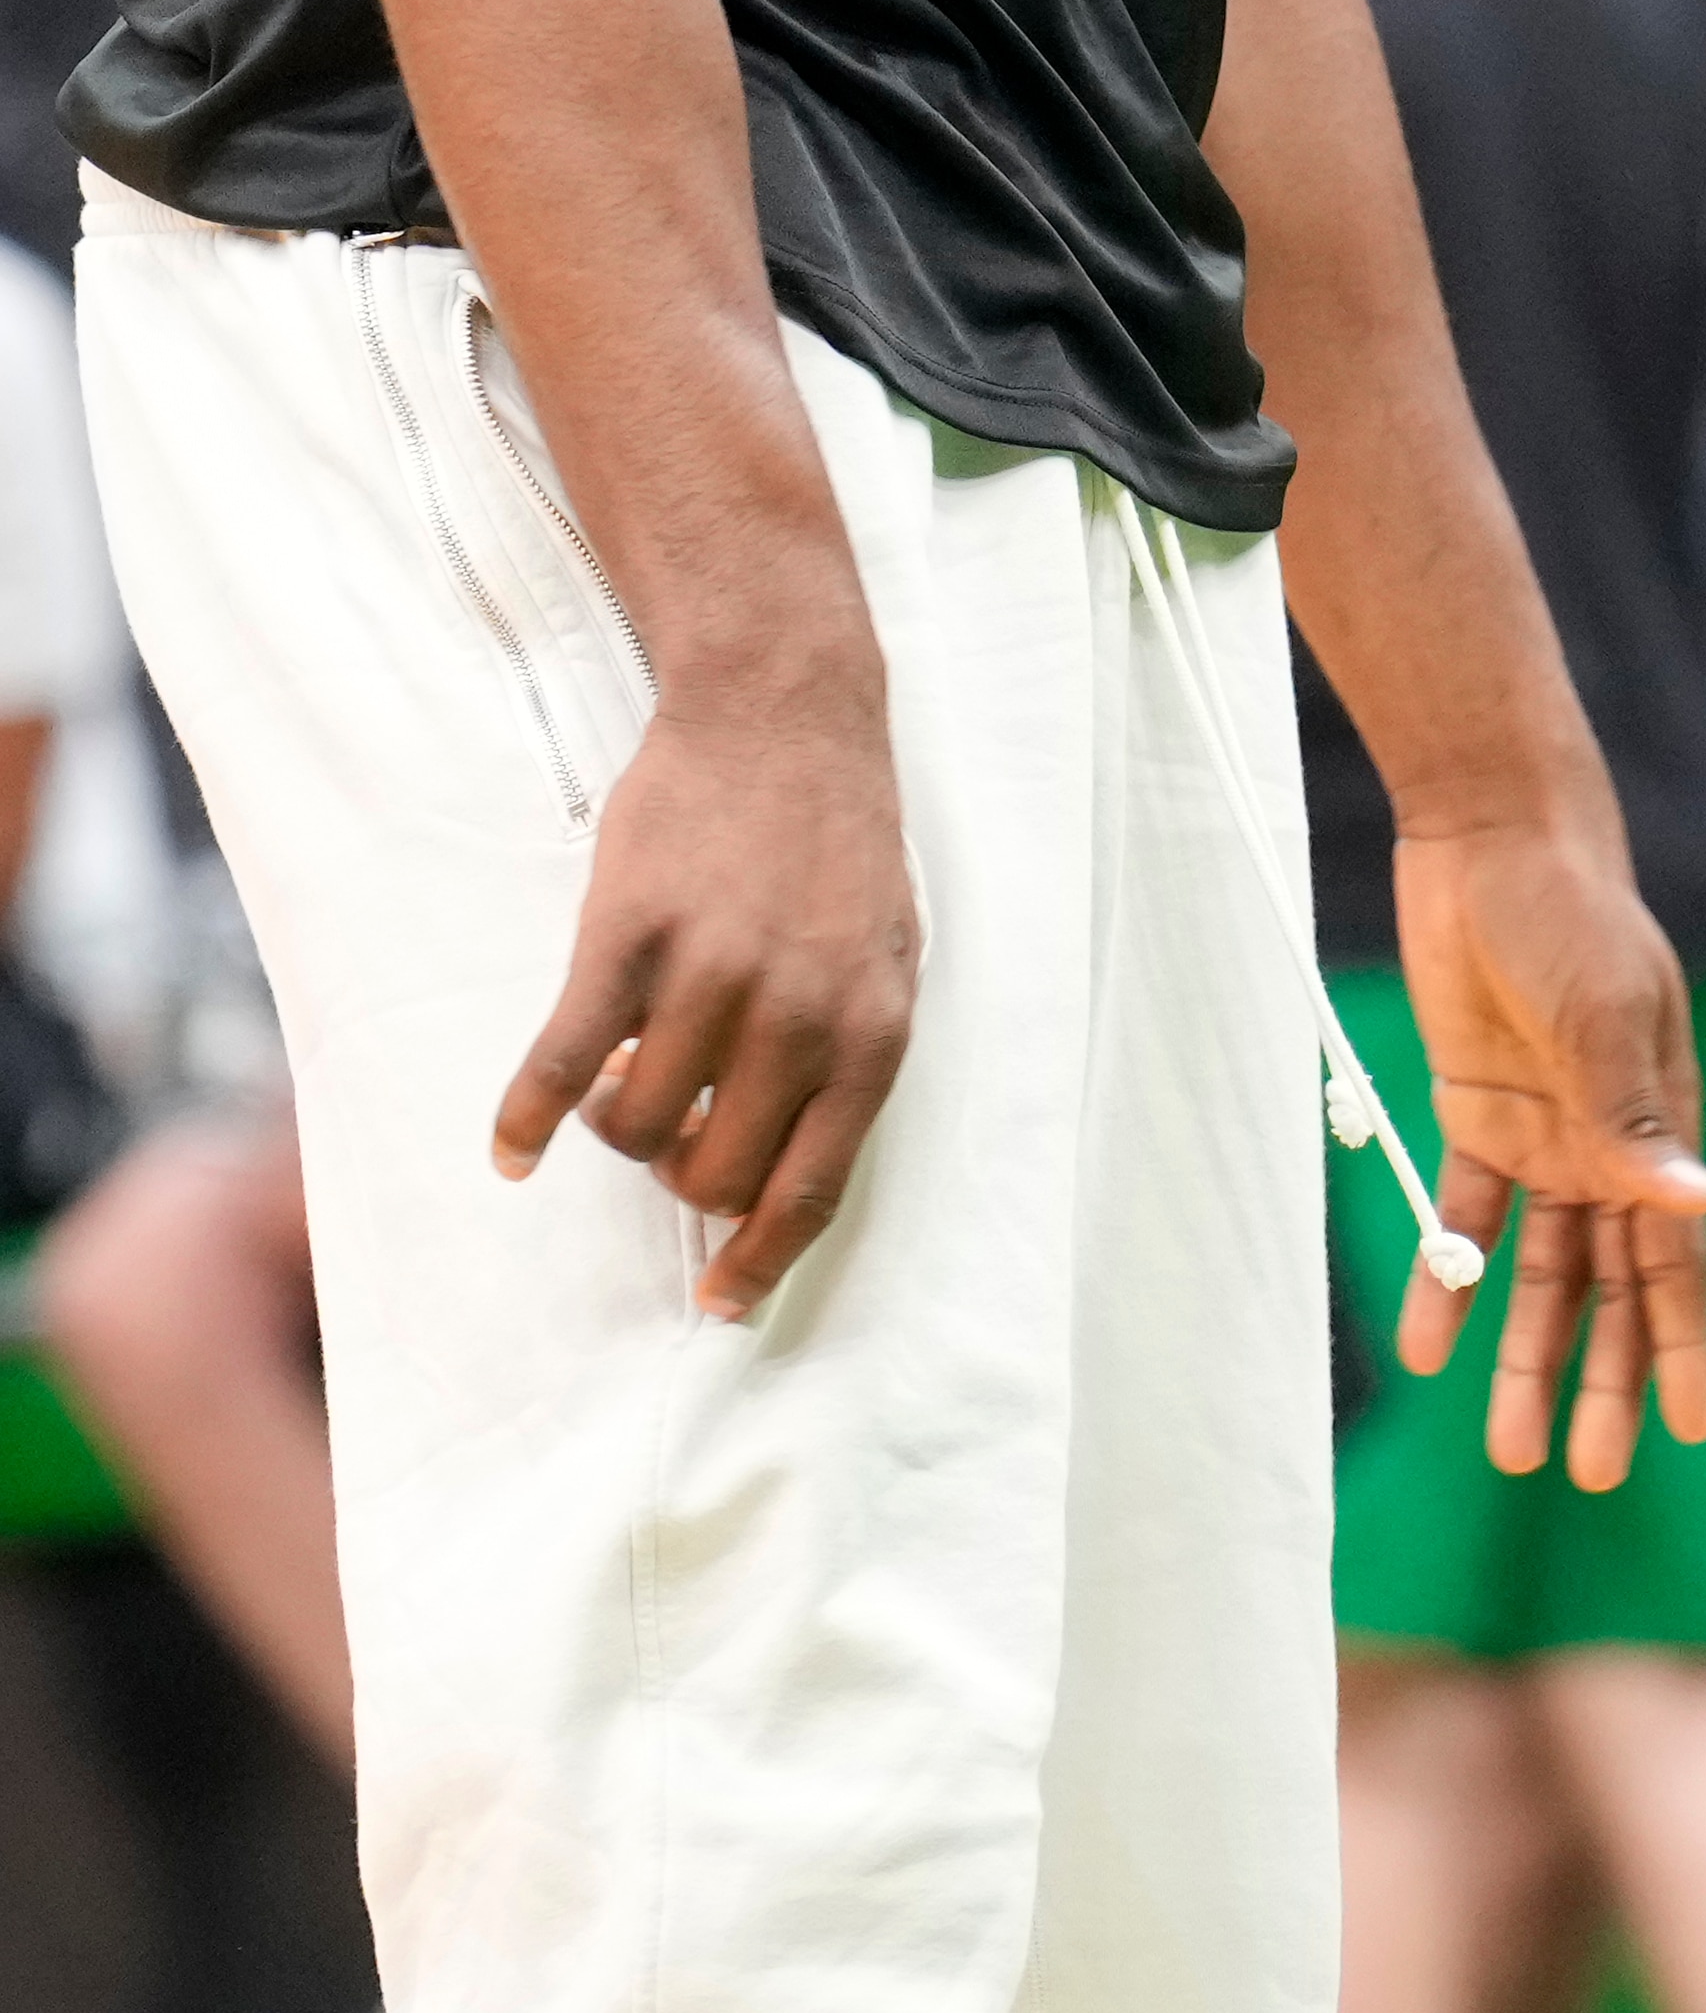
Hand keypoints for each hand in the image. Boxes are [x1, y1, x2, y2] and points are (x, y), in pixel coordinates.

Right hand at [492, 657, 917, 1324]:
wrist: (783, 710)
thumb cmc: (836, 842)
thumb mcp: (885, 955)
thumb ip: (846, 1058)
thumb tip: (783, 1171)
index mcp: (870, 1031)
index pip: (811, 1189)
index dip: (758, 1260)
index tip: (720, 1302)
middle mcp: (797, 1016)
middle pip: (714, 1174)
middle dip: (683, 1176)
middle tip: (673, 1130)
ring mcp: (711, 975)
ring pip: (639, 1127)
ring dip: (621, 1128)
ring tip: (625, 1077)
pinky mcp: (630, 937)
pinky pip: (563, 1064)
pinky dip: (529, 1120)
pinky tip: (513, 1151)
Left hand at [1388, 815, 1705, 1485]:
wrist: (1491, 840)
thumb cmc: (1567, 915)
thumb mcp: (1601, 1013)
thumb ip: (1634, 1116)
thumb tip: (1699, 1202)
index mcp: (1660, 1125)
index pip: (1676, 1257)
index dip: (1685, 1344)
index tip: (1697, 1429)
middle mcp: (1608, 1144)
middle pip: (1610, 1286)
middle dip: (1603, 1377)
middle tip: (1587, 1469)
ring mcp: (1543, 1134)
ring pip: (1541, 1271)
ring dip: (1526, 1352)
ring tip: (1510, 1447)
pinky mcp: (1477, 1113)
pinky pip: (1465, 1220)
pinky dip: (1449, 1280)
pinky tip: (1427, 1346)